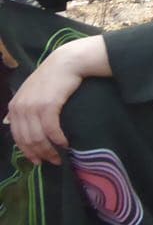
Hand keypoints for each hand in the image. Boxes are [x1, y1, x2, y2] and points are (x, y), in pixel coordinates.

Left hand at [6, 43, 85, 164]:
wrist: (66, 62)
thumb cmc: (52, 77)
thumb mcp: (31, 93)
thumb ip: (24, 108)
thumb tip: (22, 127)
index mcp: (14, 107)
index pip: (16, 136)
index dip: (27, 151)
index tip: (37, 160)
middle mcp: (20, 108)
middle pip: (27, 140)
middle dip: (39, 154)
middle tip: (52, 161)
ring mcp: (33, 107)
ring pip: (38, 137)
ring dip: (49, 150)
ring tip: (60, 156)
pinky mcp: (48, 106)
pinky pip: (51, 130)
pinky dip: (58, 139)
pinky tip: (66, 143)